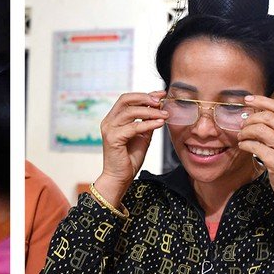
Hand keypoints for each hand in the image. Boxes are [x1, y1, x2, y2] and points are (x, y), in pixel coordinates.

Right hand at [93, 92, 167, 206]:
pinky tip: (159, 124)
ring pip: (131, 112)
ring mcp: (109, 129)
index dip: (145, 94)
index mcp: (114, 118)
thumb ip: (147, 122)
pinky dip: (148, 124)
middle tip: (161, 101)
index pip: (128, 99)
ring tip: (164, 114)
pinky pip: (133, 127)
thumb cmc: (129, 158)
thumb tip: (159, 109)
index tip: (161, 94)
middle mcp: (109, 121)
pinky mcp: (113, 138)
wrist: (120, 178)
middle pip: (126, 99)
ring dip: (150, 111)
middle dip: (145, 98)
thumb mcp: (142, 136)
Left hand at [236, 95, 273, 207]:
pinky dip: (245, 144)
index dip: (261, 100)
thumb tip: (259, 112)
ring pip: (259, 129)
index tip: (247, 100)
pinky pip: (255, 146)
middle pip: (267, 117)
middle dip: (250, 119)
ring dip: (246, 132)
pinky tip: (244, 146)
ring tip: (242, 137)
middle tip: (243, 126)